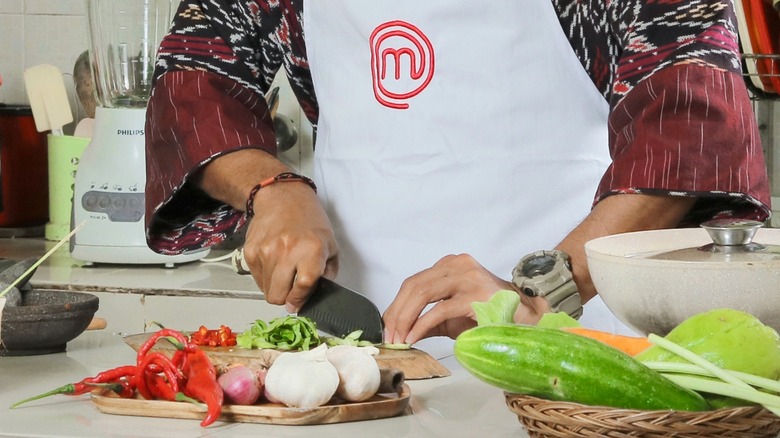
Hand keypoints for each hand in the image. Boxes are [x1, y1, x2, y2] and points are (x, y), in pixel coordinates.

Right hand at [241, 182, 338, 312]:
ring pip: (266, 290)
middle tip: (291, 289)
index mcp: (311, 250)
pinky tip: (274, 261)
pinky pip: (256, 279)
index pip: (303, 287)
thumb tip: (317, 295)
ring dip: (275, 286)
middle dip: (286, 298)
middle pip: (278, 296)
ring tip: (284, 269)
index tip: (297, 305)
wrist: (281, 198)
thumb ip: (328, 272)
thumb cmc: (309, 220)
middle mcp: (287, 251)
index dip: (299, 300)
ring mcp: (266, 252)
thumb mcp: (330, 244)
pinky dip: (265, 277)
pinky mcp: (250, 251)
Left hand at [382, 254, 547, 344]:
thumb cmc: (492, 315)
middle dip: (396, 313)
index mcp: (451, 265)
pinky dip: (422, 325)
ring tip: (398, 339)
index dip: (396, 304)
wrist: (528, 320)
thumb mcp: (454, 315)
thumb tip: (401, 330)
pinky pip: (439, 310)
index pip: (414, 281)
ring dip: (405, 319)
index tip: (386, 326)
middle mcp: (458, 265)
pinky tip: (414, 338)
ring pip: (422, 293)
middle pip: (414, 285)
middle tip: (388, 336)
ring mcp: (467, 278)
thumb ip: (429, 318)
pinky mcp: (475, 295)